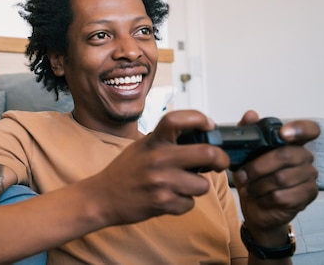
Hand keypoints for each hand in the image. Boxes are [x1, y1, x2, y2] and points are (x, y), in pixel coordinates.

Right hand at [89, 110, 230, 226]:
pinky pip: (189, 203)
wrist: (102, 197)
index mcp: (153, 141)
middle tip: (220, 162)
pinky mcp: (163, 203)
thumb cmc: (125, 171)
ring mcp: (161, 181)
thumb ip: (165, 142)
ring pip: (203, 185)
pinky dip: (183, 203)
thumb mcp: (142, 147)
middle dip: (221, 159)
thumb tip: (198, 137)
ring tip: (180, 185)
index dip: (199, 118)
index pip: (177, 119)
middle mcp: (158, 158)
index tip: (209, 125)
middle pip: (207, 153)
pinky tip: (168, 198)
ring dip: (197, 187)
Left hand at [232, 111, 318, 239]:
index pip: (308, 129)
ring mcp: (309, 177)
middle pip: (286, 156)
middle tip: (242, 174)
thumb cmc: (252, 177)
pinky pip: (283, 196)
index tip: (282, 134)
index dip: (299, 129)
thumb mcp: (242, 153)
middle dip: (258, 167)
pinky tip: (259, 197)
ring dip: (258, 184)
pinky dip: (264, 198)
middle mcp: (305, 157)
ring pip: (282, 178)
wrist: (255, 205)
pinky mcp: (306, 195)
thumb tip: (250, 115)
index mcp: (292, 142)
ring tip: (248, 187)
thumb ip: (246, 132)